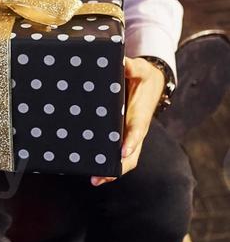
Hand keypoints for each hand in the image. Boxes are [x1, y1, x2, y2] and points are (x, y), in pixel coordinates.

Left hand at [90, 56, 165, 186]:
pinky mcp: (121, 136)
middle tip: (101, 177)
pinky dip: (107, 162)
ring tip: (95, 179)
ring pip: (124, 158)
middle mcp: (136, 130)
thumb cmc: (144, 77)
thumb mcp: (140, 69)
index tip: (122, 151)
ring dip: (111, 170)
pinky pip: (116, 152)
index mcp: (140, 115)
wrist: (152, 83)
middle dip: (118, 167)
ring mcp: (129, 135)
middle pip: (131, 154)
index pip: (137, 131)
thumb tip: (122, 62)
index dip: (131, 142)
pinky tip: (90, 168)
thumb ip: (132, 67)